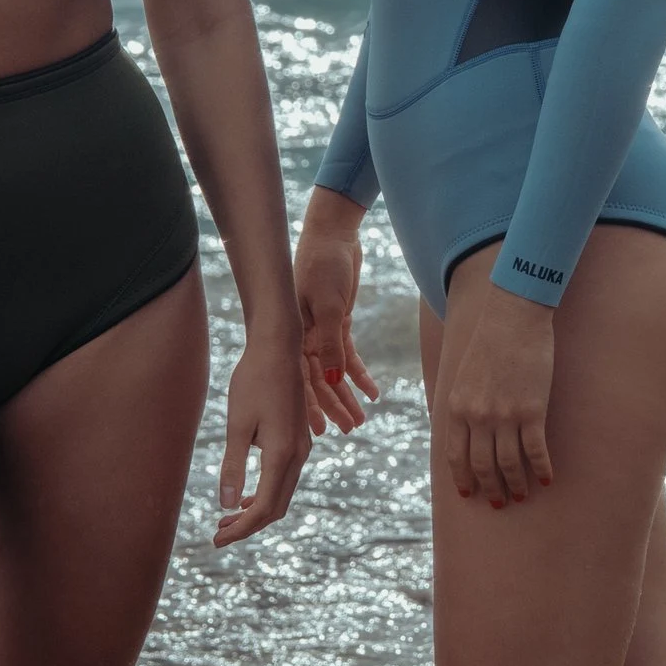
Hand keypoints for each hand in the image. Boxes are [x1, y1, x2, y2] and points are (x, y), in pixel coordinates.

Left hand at [214, 324, 313, 544]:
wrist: (278, 348)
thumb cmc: (253, 382)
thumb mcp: (237, 425)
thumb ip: (233, 465)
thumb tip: (227, 505)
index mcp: (282, 455)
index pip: (264, 508)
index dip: (241, 529)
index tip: (217, 539)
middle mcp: (298, 455)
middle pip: (278, 507)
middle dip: (249, 525)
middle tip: (219, 533)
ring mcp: (302, 447)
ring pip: (283, 494)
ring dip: (258, 510)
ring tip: (228, 518)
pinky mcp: (299, 439)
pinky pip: (285, 478)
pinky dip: (266, 493)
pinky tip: (245, 494)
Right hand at [295, 189, 381, 435]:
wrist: (333, 235)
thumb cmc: (324, 265)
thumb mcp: (329, 304)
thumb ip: (330, 343)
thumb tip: (331, 380)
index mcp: (293, 335)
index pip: (300, 379)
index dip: (308, 406)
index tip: (317, 431)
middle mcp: (304, 337)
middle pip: (318, 380)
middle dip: (333, 406)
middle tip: (348, 429)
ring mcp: (321, 331)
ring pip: (334, 372)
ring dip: (347, 395)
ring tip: (360, 419)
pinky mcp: (338, 322)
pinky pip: (348, 355)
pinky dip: (359, 373)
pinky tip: (372, 391)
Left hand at [436, 281, 554, 509]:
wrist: (513, 317)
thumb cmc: (490, 343)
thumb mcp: (465, 376)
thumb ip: (464, 405)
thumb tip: (467, 431)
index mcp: (457, 408)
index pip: (456, 456)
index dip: (463, 478)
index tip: (469, 494)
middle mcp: (477, 417)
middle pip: (482, 466)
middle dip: (490, 489)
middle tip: (498, 503)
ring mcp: (505, 416)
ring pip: (509, 464)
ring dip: (516, 485)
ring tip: (522, 496)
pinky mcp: (532, 411)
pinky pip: (535, 451)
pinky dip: (541, 469)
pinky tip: (547, 479)